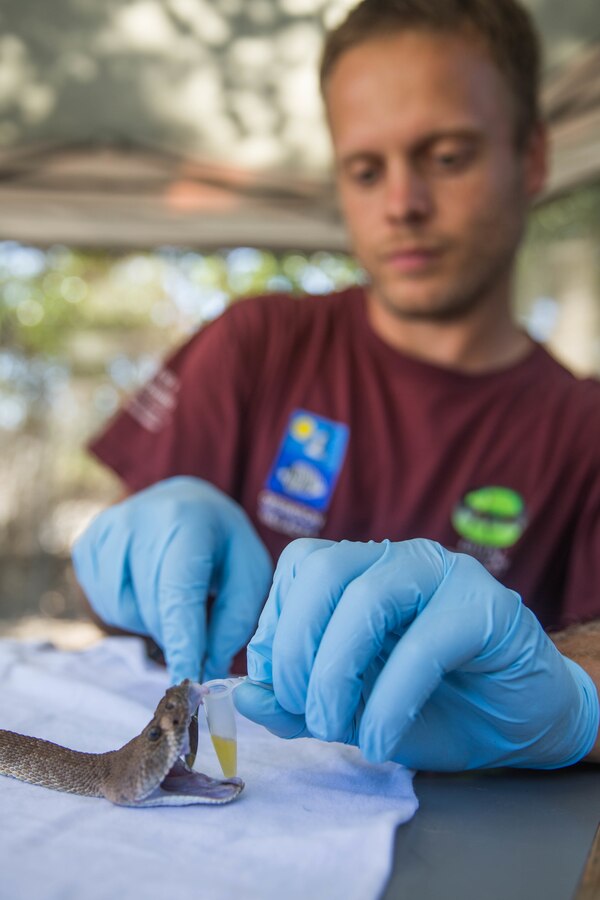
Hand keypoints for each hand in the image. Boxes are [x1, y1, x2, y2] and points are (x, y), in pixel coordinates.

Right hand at [72, 477, 272, 683]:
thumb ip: (233, 623)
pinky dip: (130, 612)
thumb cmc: (222, 544)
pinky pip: (104, 607)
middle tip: (200, 622)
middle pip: (153, 609)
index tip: (187, 681)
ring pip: (125, 613)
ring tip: (174, 594)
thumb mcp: (248, 574)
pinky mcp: (86, 545)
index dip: (183, 643)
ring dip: (154, 622)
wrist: (184, 503)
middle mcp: (139, 520)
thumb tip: (205, 670)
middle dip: (179, 633)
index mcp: (187, 521)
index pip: (179, 593)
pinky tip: (148, 588)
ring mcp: (106, 532)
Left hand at [234, 538, 598, 769]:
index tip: (273, 686)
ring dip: (334, 672)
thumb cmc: (434, 709)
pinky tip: (379, 741)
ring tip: (334, 727)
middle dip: (296, 647)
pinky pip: (422, 645)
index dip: (275, 624)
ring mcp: (445, 573)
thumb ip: (299, 702)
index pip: (299, 565)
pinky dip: (388, 700)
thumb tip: (244, 695)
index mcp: (365, 568)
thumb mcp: (353, 712)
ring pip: (366, 597)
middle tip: (300, 710)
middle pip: (322, 571)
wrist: (523, 723)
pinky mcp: (485, 607)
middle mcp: (400, 558)